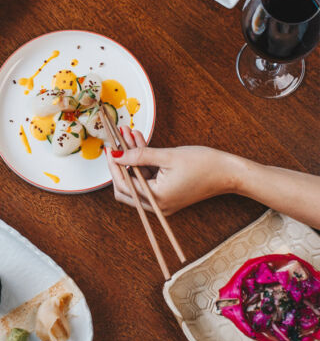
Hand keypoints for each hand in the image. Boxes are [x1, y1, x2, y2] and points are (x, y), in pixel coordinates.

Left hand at [106, 127, 236, 214]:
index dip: (113, 165)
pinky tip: (139, 142)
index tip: (109, 147)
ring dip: (131, 158)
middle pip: (125, 187)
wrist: (231, 173)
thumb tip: (116, 155)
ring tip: (128, 135)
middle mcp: (157, 205)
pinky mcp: (167, 194)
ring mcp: (162, 201)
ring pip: (136, 180)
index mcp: (157, 199)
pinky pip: (148, 179)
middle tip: (116, 143)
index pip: (123, 184)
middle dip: (120, 163)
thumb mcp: (168, 156)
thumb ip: (139, 155)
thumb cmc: (204, 165)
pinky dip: (142, 162)